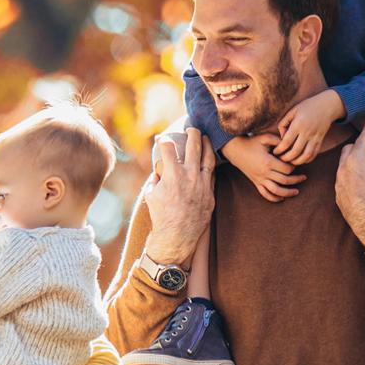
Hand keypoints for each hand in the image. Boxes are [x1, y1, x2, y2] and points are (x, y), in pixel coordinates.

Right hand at [142, 128, 216, 264]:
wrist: (176, 237)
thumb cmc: (160, 216)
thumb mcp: (151, 194)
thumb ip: (157, 178)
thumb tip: (160, 170)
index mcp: (172, 174)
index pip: (168, 148)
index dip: (163, 141)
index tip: (162, 140)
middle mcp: (189, 176)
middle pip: (193, 146)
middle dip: (192, 133)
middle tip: (191, 128)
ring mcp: (202, 185)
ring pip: (208, 158)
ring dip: (207, 145)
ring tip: (206, 137)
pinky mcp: (210, 195)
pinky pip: (212, 175)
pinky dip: (210, 166)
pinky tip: (208, 160)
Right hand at [223, 133, 304, 202]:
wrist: (236, 150)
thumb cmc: (251, 143)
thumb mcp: (264, 138)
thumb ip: (278, 140)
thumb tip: (290, 143)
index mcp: (268, 162)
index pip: (287, 169)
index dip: (294, 167)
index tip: (296, 163)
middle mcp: (264, 173)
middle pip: (284, 180)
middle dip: (296, 180)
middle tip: (304, 177)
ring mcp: (259, 179)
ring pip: (276, 191)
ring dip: (288, 193)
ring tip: (296, 192)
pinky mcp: (256, 182)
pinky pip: (265, 194)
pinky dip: (273, 198)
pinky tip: (282, 198)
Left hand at [272, 90, 343, 165]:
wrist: (327, 106)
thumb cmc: (307, 107)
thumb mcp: (292, 111)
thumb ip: (284, 123)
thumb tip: (281, 137)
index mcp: (298, 124)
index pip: (287, 142)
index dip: (279, 149)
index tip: (275, 152)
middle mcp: (307, 132)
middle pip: (296, 151)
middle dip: (286, 158)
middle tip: (281, 159)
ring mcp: (315, 137)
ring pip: (306, 155)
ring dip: (297, 161)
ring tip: (290, 161)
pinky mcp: (320, 140)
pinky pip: (314, 154)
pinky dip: (307, 160)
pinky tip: (300, 159)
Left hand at [335, 122, 364, 247]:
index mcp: (356, 159)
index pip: (362, 139)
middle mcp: (343, 168)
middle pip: (349, 150)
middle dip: (362, 147)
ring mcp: (339, 182)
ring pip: (343, 165)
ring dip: (355, 162)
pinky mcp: (338, 195)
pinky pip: (342, 180)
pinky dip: (350, 177)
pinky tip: (362, 183)